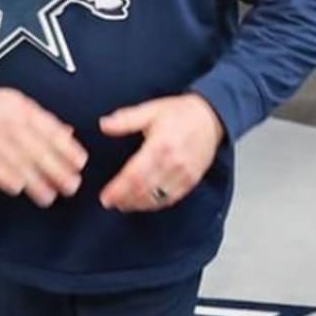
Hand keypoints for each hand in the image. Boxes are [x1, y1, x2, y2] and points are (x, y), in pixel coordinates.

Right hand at [0, 88, 86, 207]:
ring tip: (49, 196)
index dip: (66, 147)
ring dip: (34, 180)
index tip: (80, 163)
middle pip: (36, 147)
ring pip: (16, 160)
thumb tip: (69, 135)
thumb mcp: (20, 106)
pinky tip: (19, 189)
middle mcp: (9, 120)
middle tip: (71, 186)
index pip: (49, 129)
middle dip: (56, 169)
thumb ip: (43, 121)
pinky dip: (5, 177)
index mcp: (23, 108)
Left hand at [98, 93, 223, 212]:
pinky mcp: (191, 180)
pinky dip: (156, 204)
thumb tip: (104, 125)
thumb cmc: (181, 113)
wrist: (211, 117)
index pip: (134, 174)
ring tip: (123, 205)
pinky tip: (145, 203)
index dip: (118, 189)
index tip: (106, 196)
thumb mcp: (151, 110)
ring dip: (138, 204)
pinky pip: (171, 198)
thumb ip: (126, 119)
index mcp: (160, 146)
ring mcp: (183, 174)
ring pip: (157, 197)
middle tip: (109, 203)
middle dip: (124, 199)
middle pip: (143, 189)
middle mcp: (172, 163)